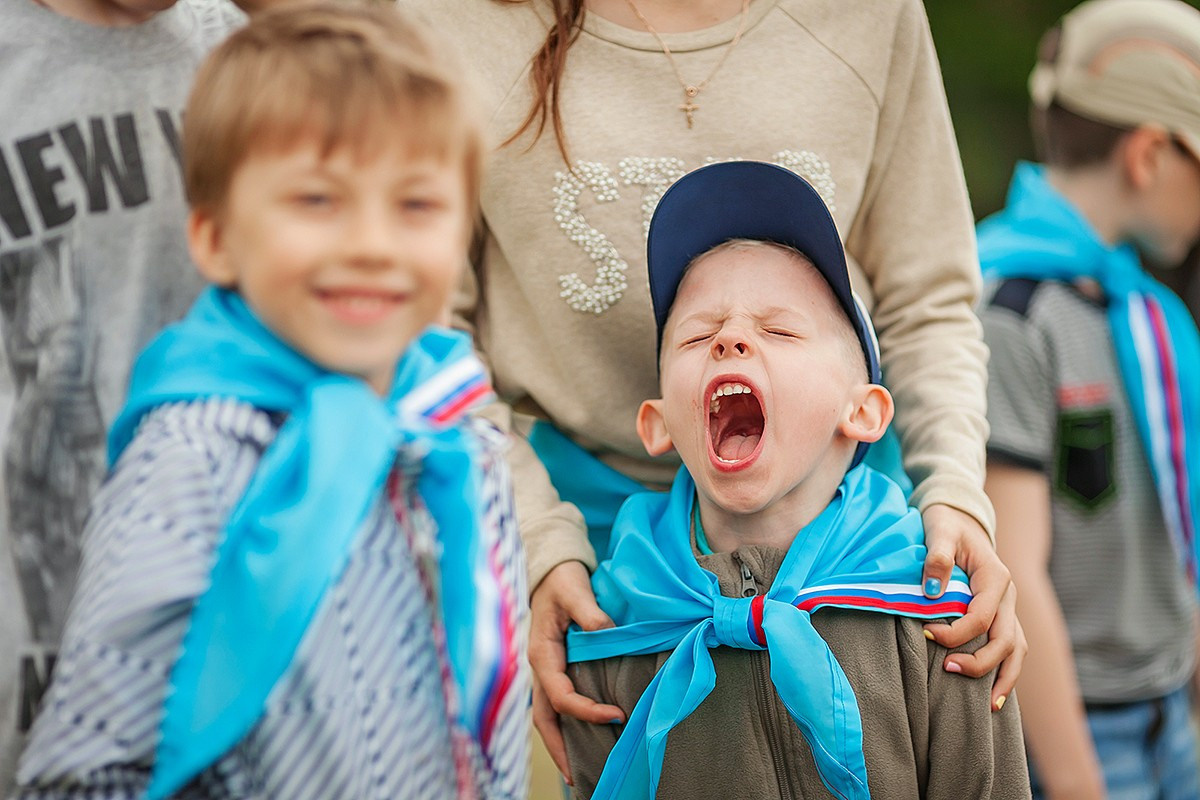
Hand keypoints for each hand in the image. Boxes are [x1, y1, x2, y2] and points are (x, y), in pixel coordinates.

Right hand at [530, 560, 623, 783]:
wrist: (552, 571)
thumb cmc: (562, 580)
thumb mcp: (575, 589)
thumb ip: (588, 611)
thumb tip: (603, 631)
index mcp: (542, 653)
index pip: (560, 695)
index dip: (586, 710)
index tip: (617, 714)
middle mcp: (539, 668)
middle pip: (544, 719)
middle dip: (559, 750)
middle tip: (579, 778)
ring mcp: (545, 671)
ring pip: (547, 716)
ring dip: (561, 743)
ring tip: (579, 771)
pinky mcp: (554, 669)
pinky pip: (556, 704)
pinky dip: (567, 725)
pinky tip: (582, 739)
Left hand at [919, 503, 1027, 710]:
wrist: (959, 519)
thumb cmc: (945, 524)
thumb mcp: (939, 530)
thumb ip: (937, 557)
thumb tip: (933, 592)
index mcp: (996, 576)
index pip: (981, 616)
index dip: (956, 633)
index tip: (927, 635)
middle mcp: (1008, 596)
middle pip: (1006, 639)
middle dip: (981, 662)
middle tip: (948, 670)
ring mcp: (1008, 608)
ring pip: (1016, 650)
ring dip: (1003, 677)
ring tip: (987, 706)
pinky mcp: (1001, 616)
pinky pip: (1011, 648)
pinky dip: (1005, 672)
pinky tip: (993, 697)